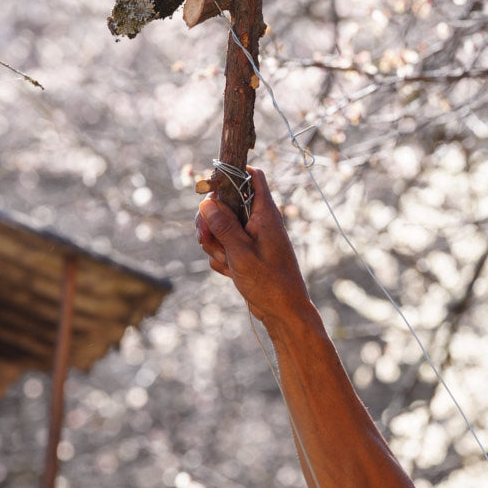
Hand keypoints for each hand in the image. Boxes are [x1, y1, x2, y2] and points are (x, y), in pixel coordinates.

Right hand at [195, 167, 309, 325]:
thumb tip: (207, 202)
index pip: (251, 176)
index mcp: (265, 213)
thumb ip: (224, 226)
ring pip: (220, 227)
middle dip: (210, 221)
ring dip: (215, 244)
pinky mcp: (244, 251)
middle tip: (205, 238)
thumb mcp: (241, 253)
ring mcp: (251, 236)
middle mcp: (258, 220)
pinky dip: (222, 258)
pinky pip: (223, 246)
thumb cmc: (270, 283)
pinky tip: (231, 272)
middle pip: (225, 202)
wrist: (282, 312)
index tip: (211, 188)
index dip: (231, 175)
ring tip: (227, 262)